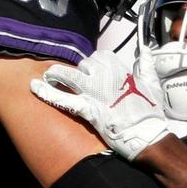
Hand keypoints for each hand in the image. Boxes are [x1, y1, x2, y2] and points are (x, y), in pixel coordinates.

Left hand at [31, 50, 168, 160]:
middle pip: (82, 65)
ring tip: (47, 77)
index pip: (98, 57)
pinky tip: (35, 88)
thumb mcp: (151, 83)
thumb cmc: (149, 112)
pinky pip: (63, 98)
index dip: (91, 65)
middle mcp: (105, 77)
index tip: (89, 72)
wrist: (146, 135)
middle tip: (67, 79)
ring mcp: (94, 92)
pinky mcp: (87, 109)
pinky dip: (47, 92)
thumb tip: (145, 52)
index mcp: (119, 70)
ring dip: (55, 75)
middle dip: (74, 72)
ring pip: (68, 75)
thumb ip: (146, 65)